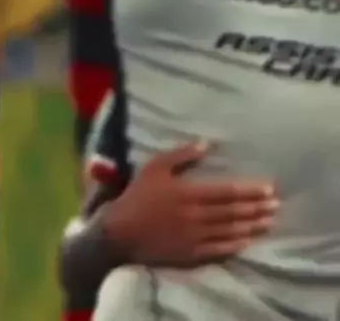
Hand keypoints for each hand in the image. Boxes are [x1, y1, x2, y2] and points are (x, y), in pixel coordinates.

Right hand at [104, 142, 278, 265]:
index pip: (228, 192)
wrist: (120, 233)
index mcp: (190, 193)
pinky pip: (219, 250)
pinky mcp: (191, 254)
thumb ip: (181, 155)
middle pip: (234, 212)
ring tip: (269, 222)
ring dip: (252, 226)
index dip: (250, 190)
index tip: (269, 188)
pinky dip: (236, 245)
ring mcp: (195, 237)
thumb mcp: (156, 167)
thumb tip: (206, 143)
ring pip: (230, 231)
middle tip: (276, 205)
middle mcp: (197, 216)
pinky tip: (248, 241)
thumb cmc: (138, 196)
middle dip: (257, 208)